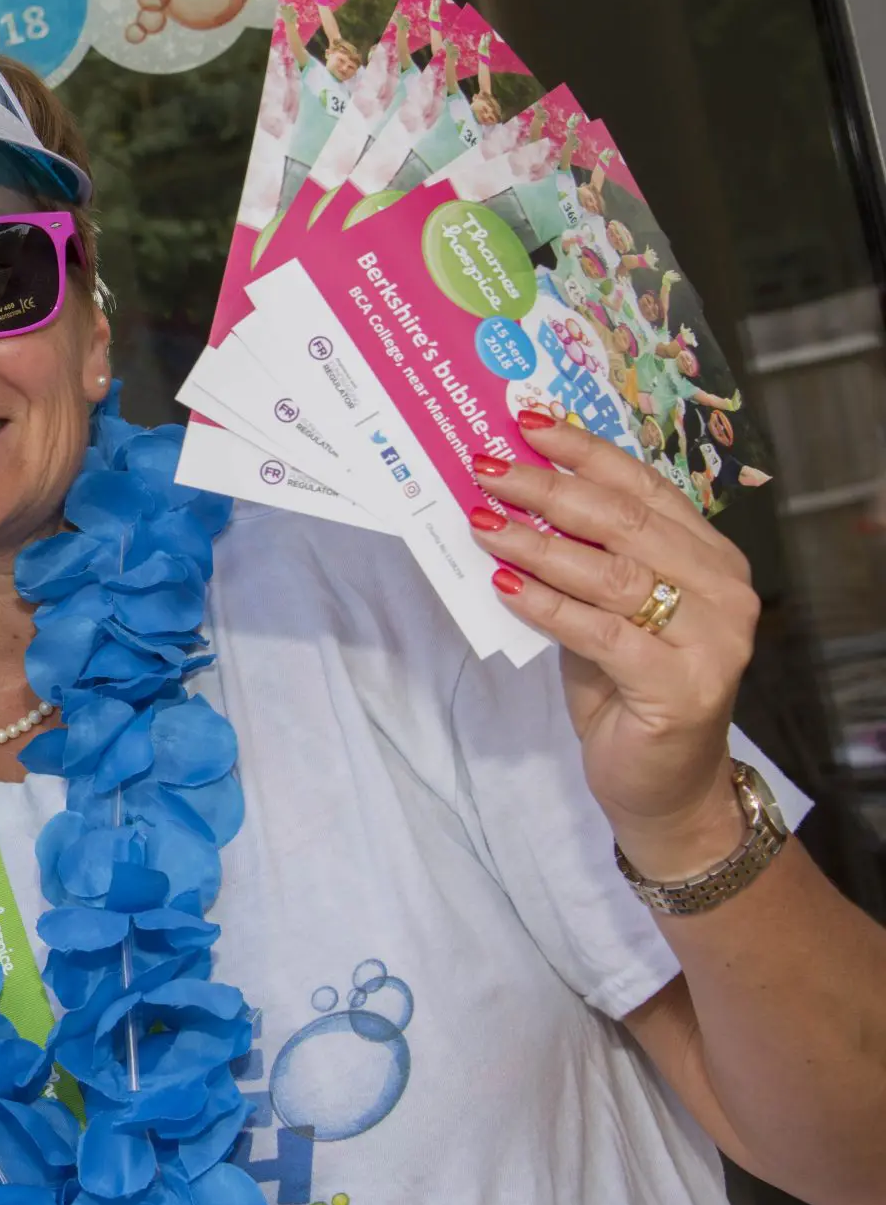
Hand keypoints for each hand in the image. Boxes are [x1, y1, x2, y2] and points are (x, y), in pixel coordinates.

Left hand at [467, 416, 758, 880]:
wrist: (661, 782)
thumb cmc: (625, 685)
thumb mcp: (602, 607)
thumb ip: (577, 555)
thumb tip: (506, 495)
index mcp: (710, 555)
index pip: (643, 487)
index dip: (584, 451)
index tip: (526, 423)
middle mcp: (723, 589)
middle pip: (623, 521)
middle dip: (547, 488)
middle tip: (486, 466)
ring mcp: (712, 639)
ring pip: (610, 572)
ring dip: (537, 541)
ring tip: (481, 520)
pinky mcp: (682, 686)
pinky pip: (600, 632)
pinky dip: (547, 604)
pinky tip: (504, 584)